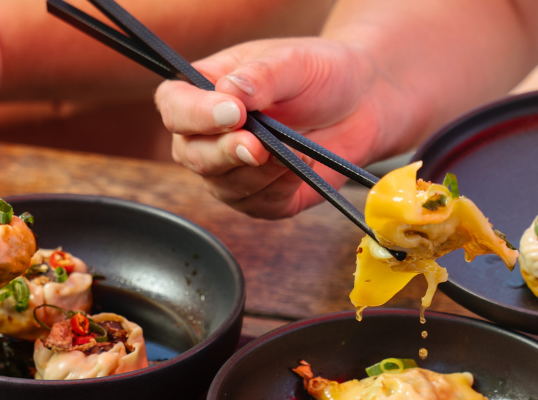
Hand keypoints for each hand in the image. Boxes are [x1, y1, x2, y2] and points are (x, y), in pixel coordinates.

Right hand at [155, 38, 400, 217]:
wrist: (362, 102)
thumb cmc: (321, 74)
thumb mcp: (293, 61)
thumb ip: (260, 76)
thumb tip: (229, 92)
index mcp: (204, 90)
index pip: (175, 106)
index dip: (196, 115)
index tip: (234, 113)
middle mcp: (208, 133)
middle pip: (190, 154)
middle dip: (225, 153)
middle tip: (260, 146)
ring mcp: (230, 169)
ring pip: (223, 186)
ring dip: (260, 173)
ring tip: (296, 150)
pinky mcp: (260, 197)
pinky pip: (258, 205)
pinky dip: (281, 188)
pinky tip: (303, 166)